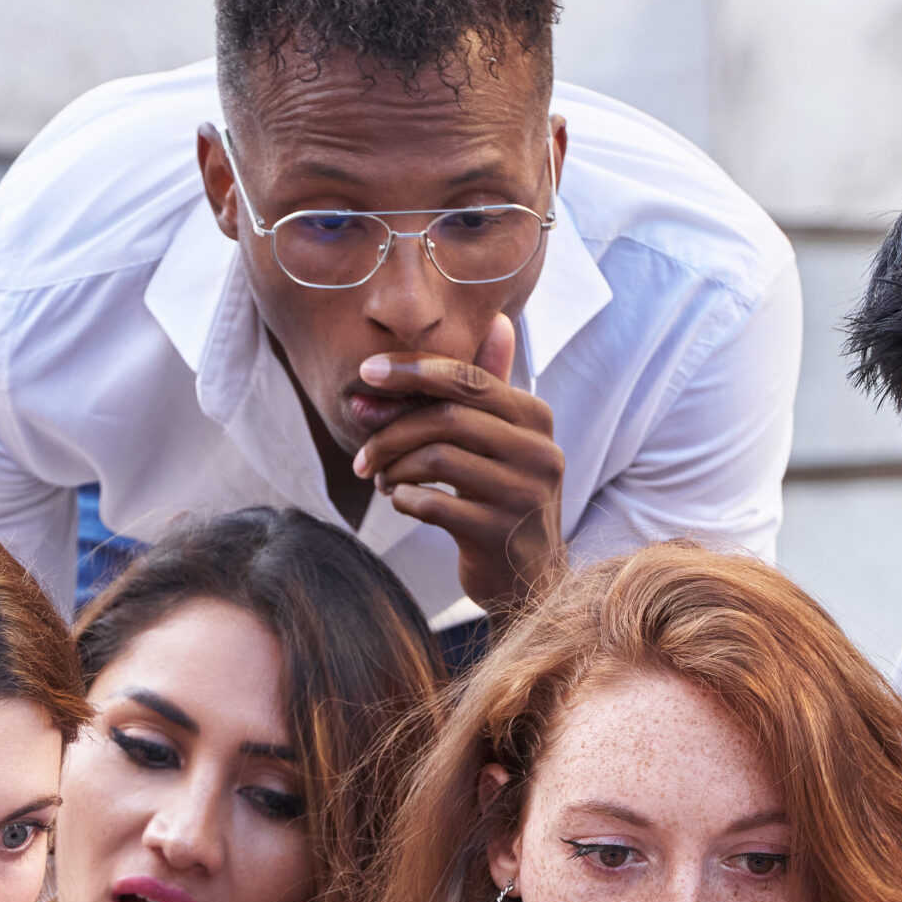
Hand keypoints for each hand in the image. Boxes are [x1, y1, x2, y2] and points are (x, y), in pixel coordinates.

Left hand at [352, 314, 565, 611]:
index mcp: (536, 418)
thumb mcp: (505, 440)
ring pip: (437, 459)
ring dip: (394, 467)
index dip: (413, 370)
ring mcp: (524, 495)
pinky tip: (402, 502)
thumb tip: (499, 321)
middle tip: (361, 451)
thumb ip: (491, 387)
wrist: (531, 579)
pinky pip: (435, 504)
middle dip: (392, 429)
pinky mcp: (501, 534)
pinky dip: (406, 499)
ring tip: (381, 479)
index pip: (469, 379)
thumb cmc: (503, 498)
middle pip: (448, 417)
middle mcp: (539, 452)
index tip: (366, 374)